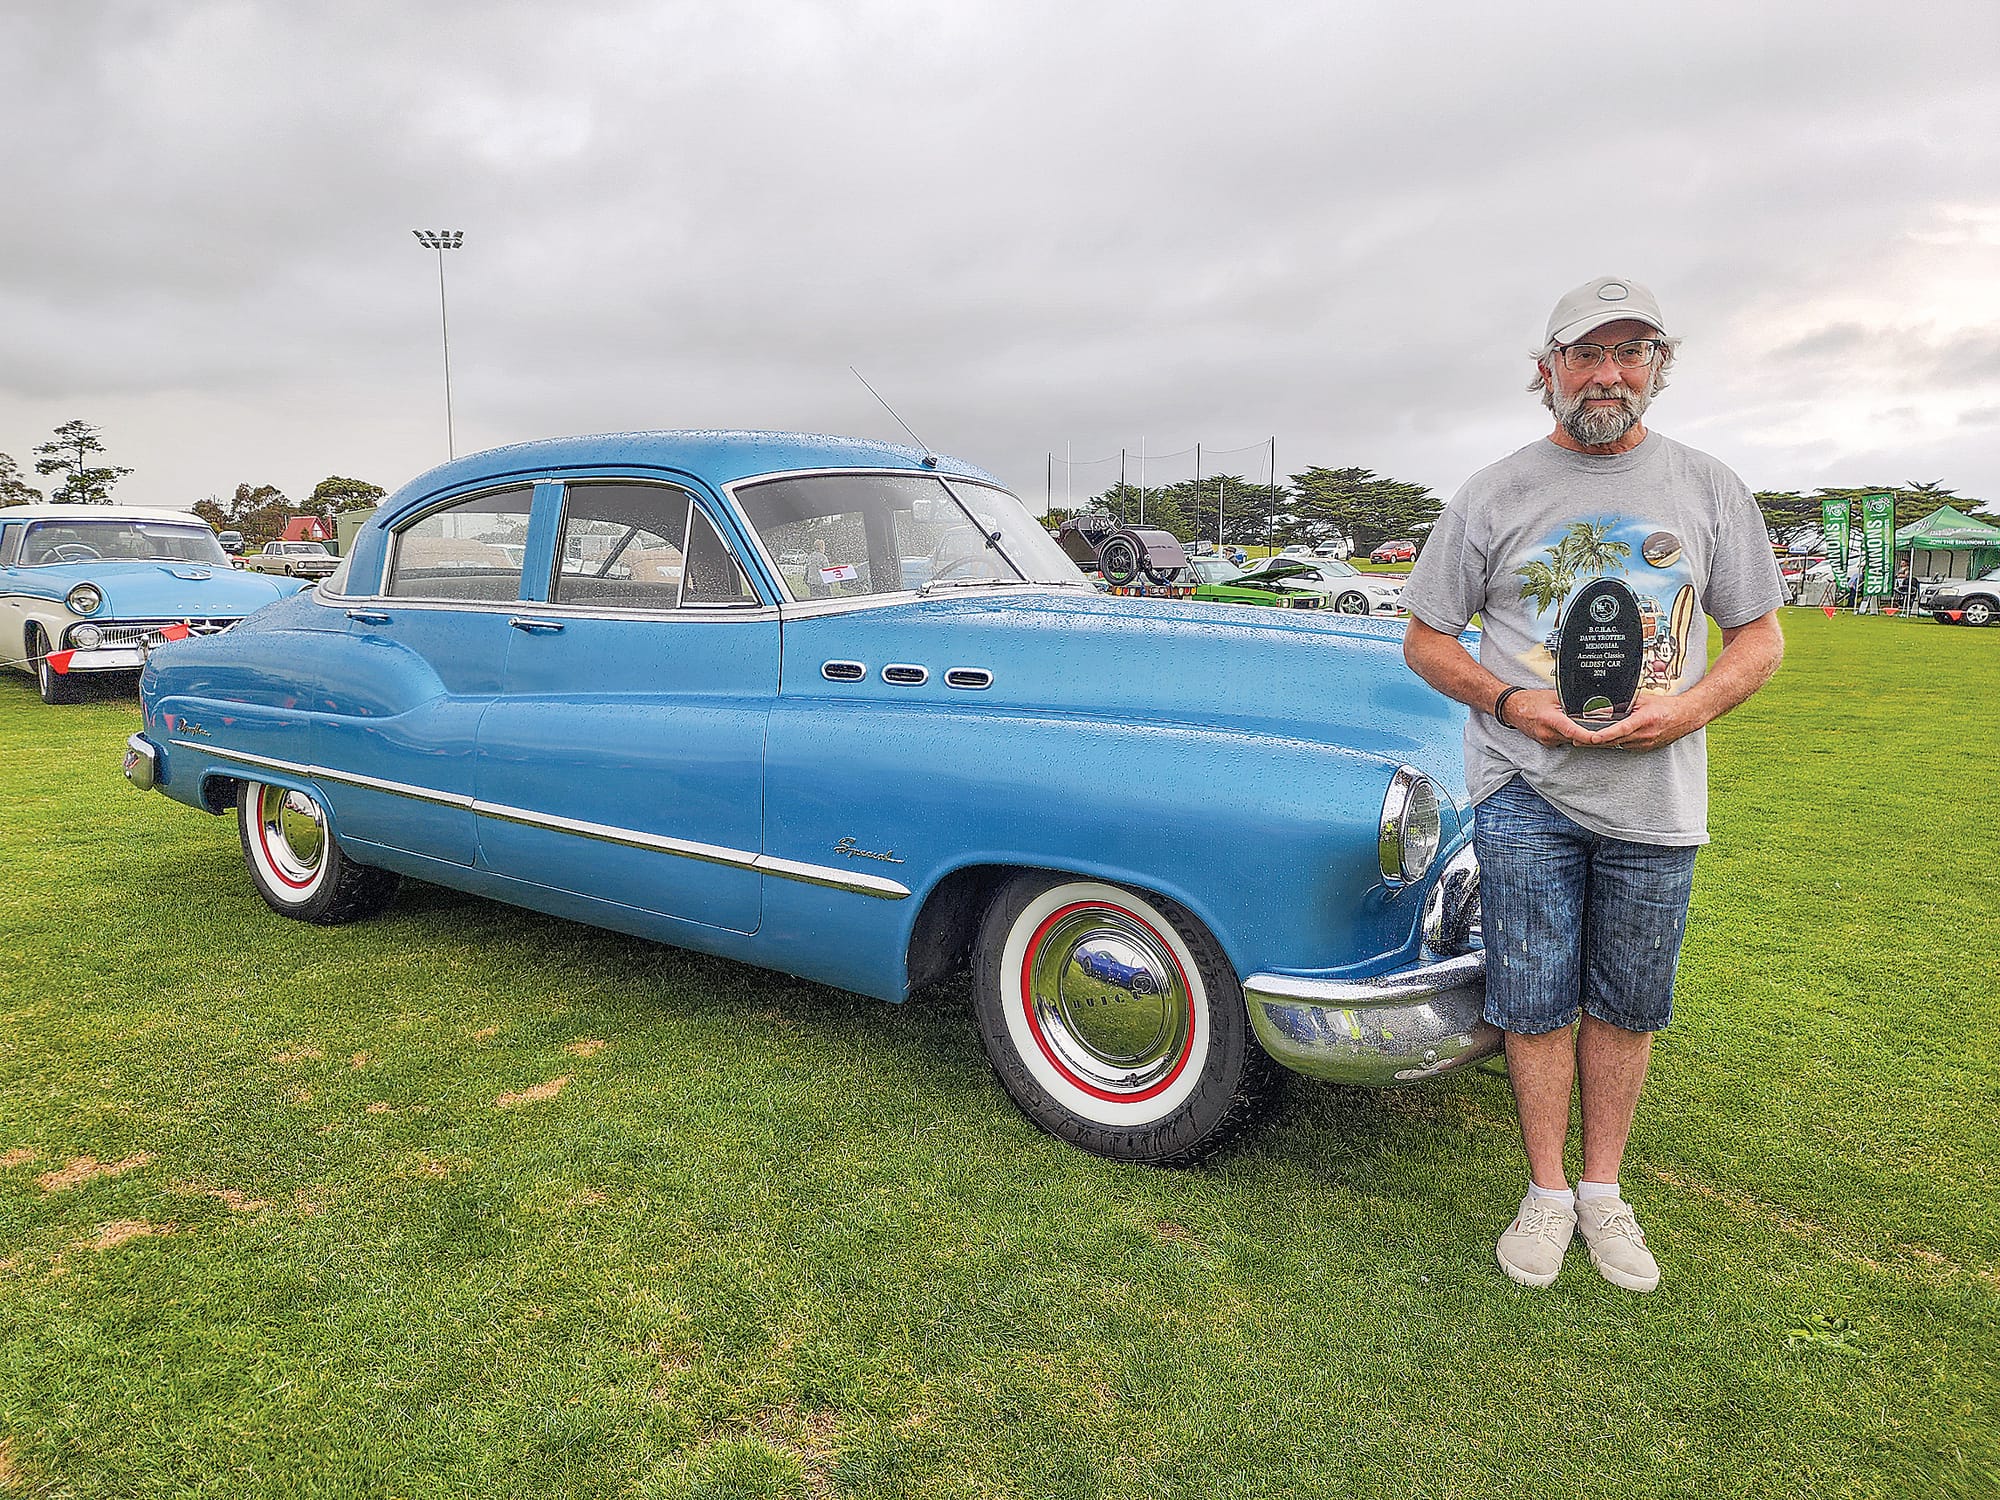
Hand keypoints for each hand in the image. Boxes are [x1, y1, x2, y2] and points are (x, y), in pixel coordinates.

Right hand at [1500, 689, 1596, 747]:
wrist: (1512, 708)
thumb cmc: (1531, 701)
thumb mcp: (1554, 695)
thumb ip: (1572, 701)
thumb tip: (1593, 703)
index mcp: (1550, 720)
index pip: (1572, 731)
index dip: (1587, 736)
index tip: (1599, 738)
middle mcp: (1548, 733)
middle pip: (1576, 738)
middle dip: (1590, 736)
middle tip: (1605, 733)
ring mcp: (1547, 740)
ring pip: (1572, 741)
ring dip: (1581, 735)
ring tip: (1588, 726)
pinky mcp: (1547, 743)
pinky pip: (1564, 741)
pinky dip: (1572, 736)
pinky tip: (1573, 728)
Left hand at [1579, 695, 1705, 751]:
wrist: (1686, 716)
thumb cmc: (1665, 705)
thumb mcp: (1643, 699)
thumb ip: (1624, 702)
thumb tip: (1604, 705)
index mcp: (1644, 720)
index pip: (1621, 729)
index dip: (1605, 735)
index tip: (1591, 738)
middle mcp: (1645, 734)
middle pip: (1615, 741)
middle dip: (1595, 742)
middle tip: (1576, 741)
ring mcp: (1646, 743)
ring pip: (1618, 745)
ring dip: (1603, 744)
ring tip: (1585, 740)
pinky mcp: (1646, 748)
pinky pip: (1626, 747)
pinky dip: (1615, 744)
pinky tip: (1604, 741)